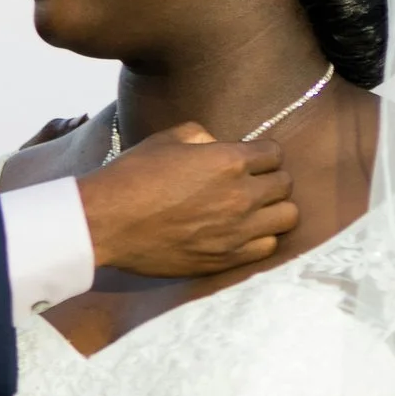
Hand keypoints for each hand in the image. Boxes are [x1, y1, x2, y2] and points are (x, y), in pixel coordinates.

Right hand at [79, 125, 297, 281]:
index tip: (251, 160)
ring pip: (287, 218)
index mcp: (229, 161)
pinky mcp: (226, 259)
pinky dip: (262, 238)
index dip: (263, 154)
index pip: (275, 153)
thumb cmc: (133, 176)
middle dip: (271, 180)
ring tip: (254, 211)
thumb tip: (218, 144)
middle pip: (285, 185)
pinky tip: (243, 234)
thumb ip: (203, 136)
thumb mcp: (168, 139)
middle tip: (252, 185)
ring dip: (274, 211)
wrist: (108, 223)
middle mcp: (241, 196)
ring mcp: (236, 232)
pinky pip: (268, 248)